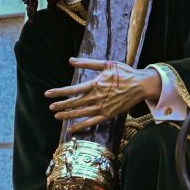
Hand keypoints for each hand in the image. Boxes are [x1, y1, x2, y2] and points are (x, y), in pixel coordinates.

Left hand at [46, 57, 162, 128]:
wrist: (141, 85)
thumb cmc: (124, 73)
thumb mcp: (107, 64)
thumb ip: (87, 63)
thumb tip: (70, 60)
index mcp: (95, 84)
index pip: (72, 90)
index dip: (59, 92)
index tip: (48, 94)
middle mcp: (97, 97)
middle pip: (74, 103)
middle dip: (61, 105)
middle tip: (50, 107)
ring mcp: (102, 108)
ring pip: (81, 113)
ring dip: (68, 115)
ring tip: (56, 116)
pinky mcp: (108, 115)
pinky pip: (92, 122)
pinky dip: (81, 126)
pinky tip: (72, 129)